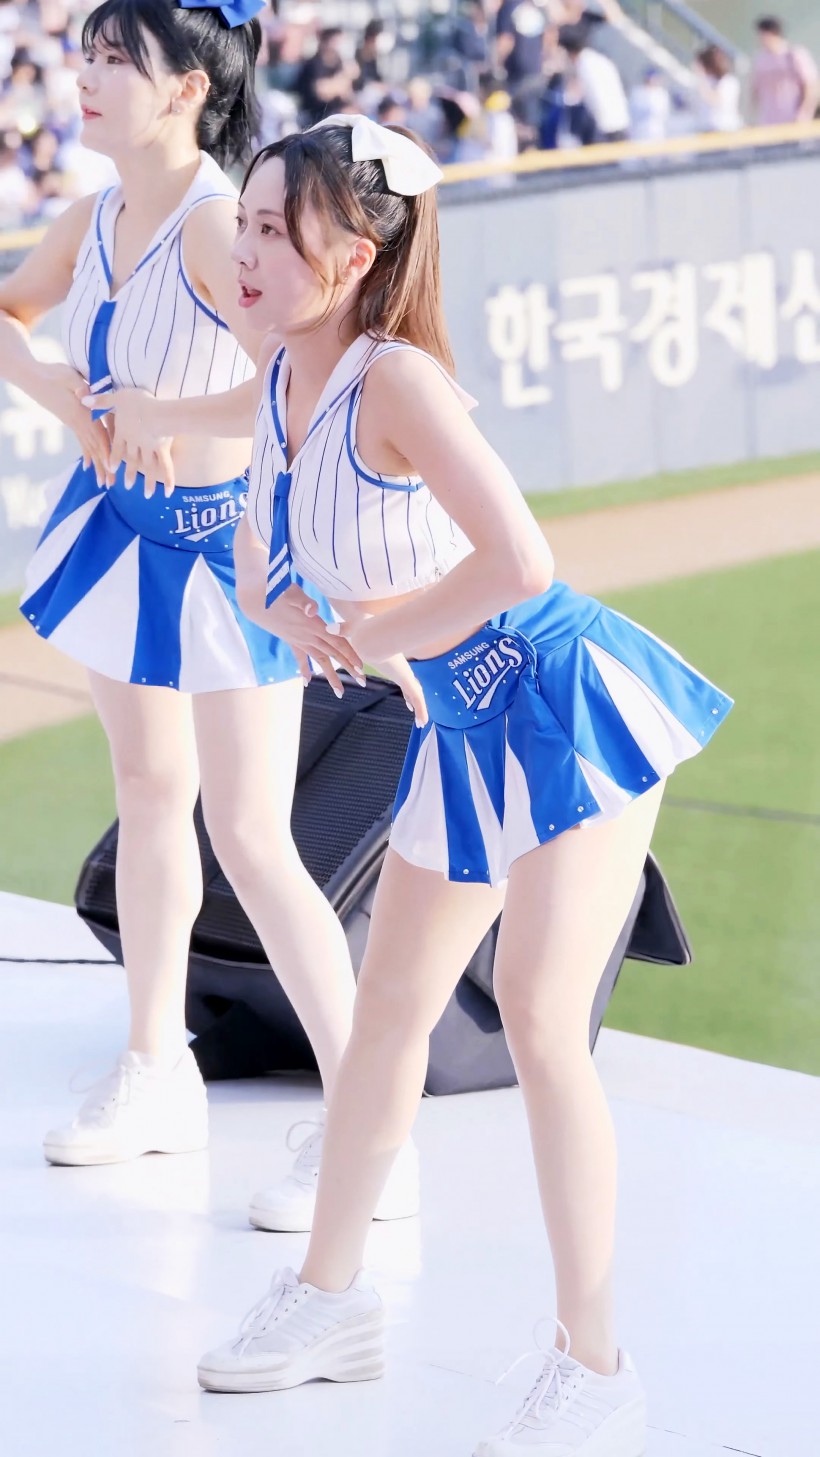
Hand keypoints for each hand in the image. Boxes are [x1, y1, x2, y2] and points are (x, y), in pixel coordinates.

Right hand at [30, 363, 110, 485]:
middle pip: (95, 447)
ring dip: (97, 465)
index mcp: (81, 414)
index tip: (112, 469)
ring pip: (89, 447)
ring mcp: (73, 423)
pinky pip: (81, 441)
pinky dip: (87, 454)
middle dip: (104, 465)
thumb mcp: (69, 378)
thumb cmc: (53, 374)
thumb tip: (85, 395)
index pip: (98, 436)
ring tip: (102, 482)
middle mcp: (78, 422)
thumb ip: (80, 388)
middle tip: (110, 484)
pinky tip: (88, 466)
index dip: (106, 451)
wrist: (33, 377)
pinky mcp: (70, 421)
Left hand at [83, 387, 174, 497]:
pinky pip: (166, 467)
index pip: (116, 447)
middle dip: (130, 474)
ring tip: (147, 495)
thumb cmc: (137, 403)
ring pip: (147, 467)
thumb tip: (81, 399)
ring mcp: (149, 450)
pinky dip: (168, 479)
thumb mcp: (117, 398)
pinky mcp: (163, 450)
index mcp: (123, 432)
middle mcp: (134, 444)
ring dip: (148, 481)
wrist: (157, 413)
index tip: (110, 468)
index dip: (113, 458)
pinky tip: (168, 492)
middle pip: (132, 461)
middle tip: (128, 487)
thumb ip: (101, 401)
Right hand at [264, 587, 365, 697]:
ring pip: (319, 660)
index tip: (360, 668)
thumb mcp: (290, 592)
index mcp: (312, 625)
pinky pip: (300, 657)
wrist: (253, 598)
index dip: (349, 654)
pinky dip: (305, 669)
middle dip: (348, 669)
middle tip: (362, 683)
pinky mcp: (291, 639)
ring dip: (330, 675)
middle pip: (332, 655)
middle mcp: (307, 635)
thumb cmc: (275, 590)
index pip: (336, 642)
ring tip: (339, 692)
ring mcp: (299, 639)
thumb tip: (312, 610)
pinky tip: (307, 682)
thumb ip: (303, 602)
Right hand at [332, 615, 427, 726]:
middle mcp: (400, 671)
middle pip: (408, 686)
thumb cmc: (365, 632)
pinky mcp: (406, 679)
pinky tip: (422, 722)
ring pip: (415, 695)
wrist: (373, 635)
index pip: (395, 673)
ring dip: (420, 710)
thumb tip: (329, 627)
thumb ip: (344, 630)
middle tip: (412, 707)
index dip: (398, 681)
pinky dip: (421, 710)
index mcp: (390, 662)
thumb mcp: (353, 633)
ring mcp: (405, 676)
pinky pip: (416, 698)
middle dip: (411, 697)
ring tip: (422, 722)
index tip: (400, 687)